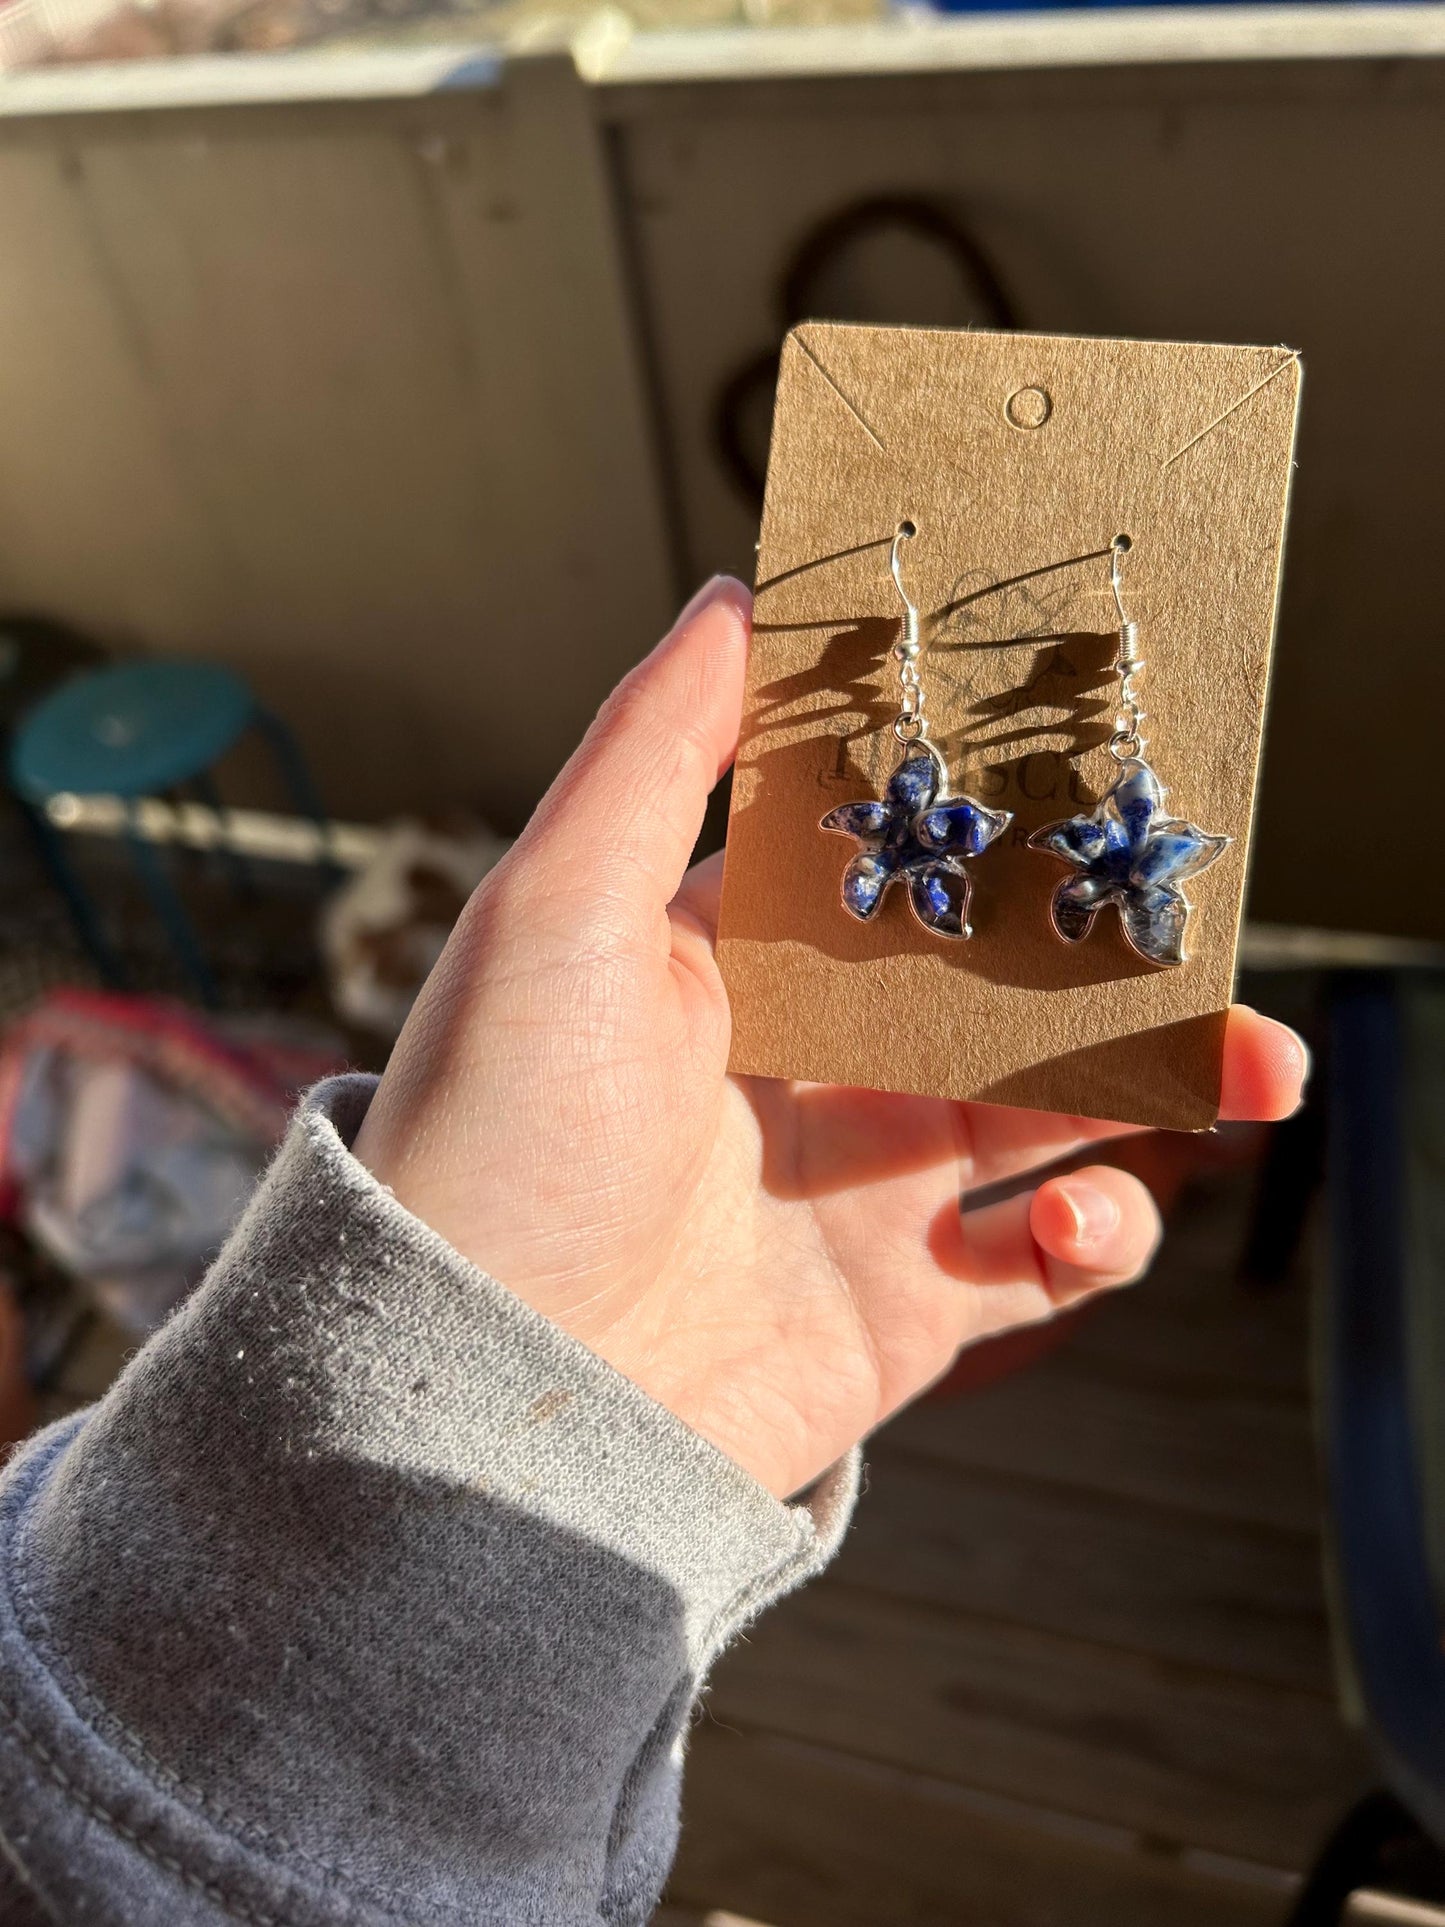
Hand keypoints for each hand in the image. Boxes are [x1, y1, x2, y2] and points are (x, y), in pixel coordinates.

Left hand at [354, 580, 1306, 1498]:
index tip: (1104, 764)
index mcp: (740, 961)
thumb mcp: (554, 914)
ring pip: (1056, 1112)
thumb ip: (656, 752)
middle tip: (1214, 926)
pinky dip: (1101, 1236)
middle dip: (1118, 954)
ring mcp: (865, 1190)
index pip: (899, 861)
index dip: (999, 815)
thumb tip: (737, 595)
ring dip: (1162, 1086)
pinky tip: (1081, 1219)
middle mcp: (812, 1068)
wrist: (483, 1400)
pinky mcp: (903, 1311)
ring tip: (1255, 1071)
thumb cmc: (498, 1141)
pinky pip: (1046, 1265)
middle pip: (1004, 984)